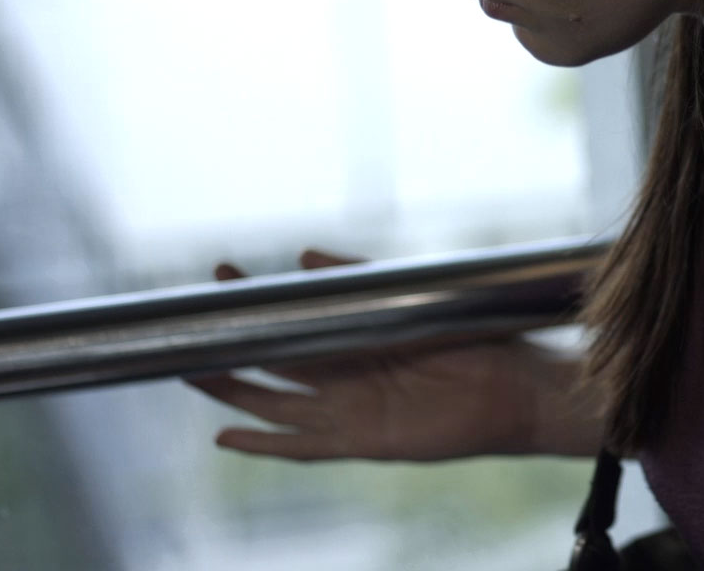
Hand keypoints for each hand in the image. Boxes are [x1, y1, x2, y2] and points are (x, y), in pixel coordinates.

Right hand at [184, 248, 597, 460]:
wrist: (517, 385)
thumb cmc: (473, 338)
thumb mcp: (410, 300)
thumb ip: (359, 281)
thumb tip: (303, 257)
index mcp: (355, 341)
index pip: (290, 323)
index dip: (254, 307)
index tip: (219, 279)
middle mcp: (343, 377)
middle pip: (270, 363)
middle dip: (230, 343)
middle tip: (186, 321)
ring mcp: (348, 410)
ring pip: (273, 404)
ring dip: (232, 392)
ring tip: (188, 371)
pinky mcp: (360, 441)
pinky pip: (301, 447)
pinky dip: (263, 444)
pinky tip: (225, 436)